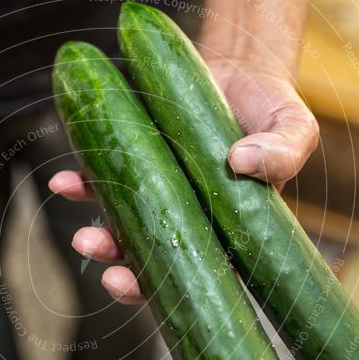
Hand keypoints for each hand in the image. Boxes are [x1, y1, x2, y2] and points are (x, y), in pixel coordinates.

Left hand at [49, 63, 317, 304]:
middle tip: (109, 271)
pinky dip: (80, 186)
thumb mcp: (294, 126)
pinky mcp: (135, 162)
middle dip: (126, 274)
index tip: (138, 286)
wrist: (238, 69)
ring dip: (98, 240)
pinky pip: (102, 180)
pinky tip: (64, 182)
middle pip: (156, 261)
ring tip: (82, 238)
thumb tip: (241, 162)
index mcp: (229, 227)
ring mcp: (158, 194)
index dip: (168, 290)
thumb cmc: (270, 107)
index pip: (201, 273)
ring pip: (124, 230)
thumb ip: (283, 150)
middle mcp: (188, 218)